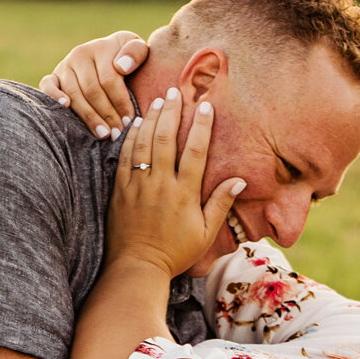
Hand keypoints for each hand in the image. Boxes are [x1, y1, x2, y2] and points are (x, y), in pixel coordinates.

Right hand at [42, 30, 148, 137]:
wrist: (112, 56)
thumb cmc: (129, 60)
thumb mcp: (138, 50)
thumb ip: (136, 52)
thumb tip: (121, 67)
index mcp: (101, 48)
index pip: (109, 79)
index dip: (120, 101)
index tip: (129, 120)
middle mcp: (79, 55)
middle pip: (92, 90)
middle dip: (106, 114)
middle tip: (117, 133)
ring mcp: (64, 65)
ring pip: (74, 94)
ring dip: (88, 116)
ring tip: (103, 134)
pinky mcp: (53, 76)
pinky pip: (48, 86)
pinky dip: (54, 96)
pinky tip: (65, 107)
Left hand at [108, 91, 243, 277]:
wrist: (137, 267)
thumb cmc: (175, 253)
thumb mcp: (205, 233)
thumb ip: (220, 204)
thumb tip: (239, 181)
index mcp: (184, 194)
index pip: (195, 151)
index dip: (200, 126)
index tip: (204, 106)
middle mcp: (161, 185)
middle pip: (166, 139)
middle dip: (173, 111)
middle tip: (177, 91)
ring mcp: (138, 186)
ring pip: (144, 143)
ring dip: (152, 118)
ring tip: (159, 100)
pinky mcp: (120, 190)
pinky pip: (125, 157)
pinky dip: (131, 137)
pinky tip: (136, 123)